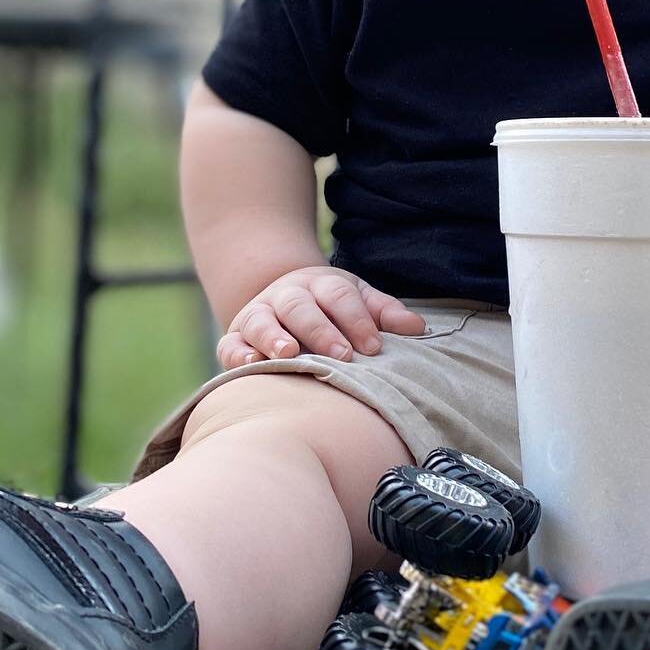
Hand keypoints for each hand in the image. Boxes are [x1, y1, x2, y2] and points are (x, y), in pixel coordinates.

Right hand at [217, 266, 426, 369]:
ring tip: (289, 354)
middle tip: (342, 355)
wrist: (281, 296)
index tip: (373, 346)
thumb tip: (418, 328)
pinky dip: (239, 353)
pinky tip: (252, 364)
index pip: (339, 296)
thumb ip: (384, 313)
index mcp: (320, 284)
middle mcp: (287, 295)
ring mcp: (258, 313)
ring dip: (274, 336)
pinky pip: (231, 344)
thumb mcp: (357, 301)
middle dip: (320, 330)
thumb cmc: (329, 307)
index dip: (356, 319)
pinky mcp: (235, 336)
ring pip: (262, 320)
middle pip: (301, 306)